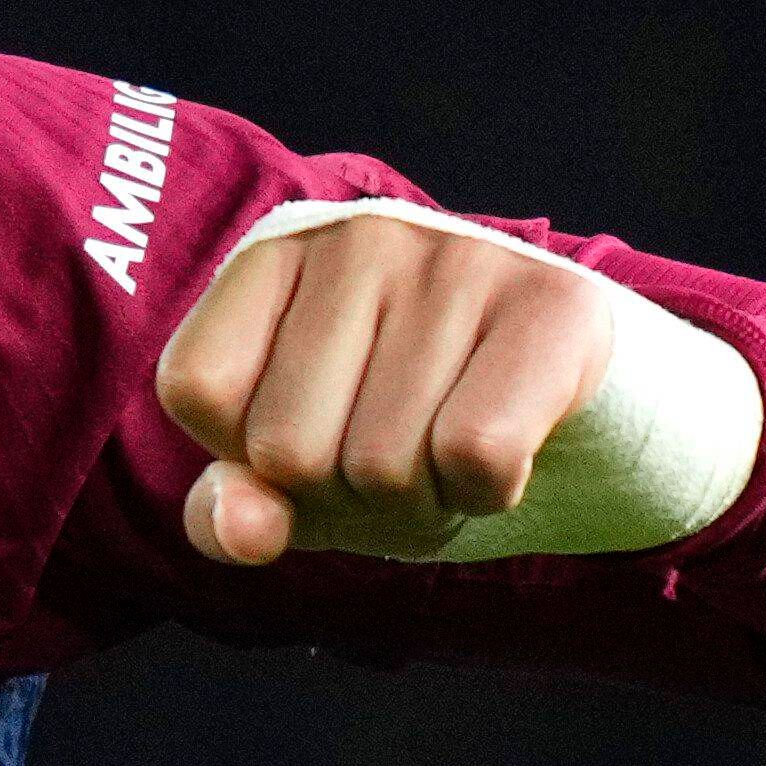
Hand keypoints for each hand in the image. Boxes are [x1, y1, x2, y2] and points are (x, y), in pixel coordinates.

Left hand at [153, 205, 613, 566]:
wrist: (570, 395)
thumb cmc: (408, 426)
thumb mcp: (301, 476)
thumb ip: (234, 511)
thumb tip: (238, 527)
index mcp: (274, 254)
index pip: (195, 389)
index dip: (252, 456)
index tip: (317, 431)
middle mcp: (358, 238)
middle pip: (287, 450)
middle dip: (345, 496)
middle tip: (402, 454)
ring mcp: (455, 259)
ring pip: (382, 467)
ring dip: (424, 502)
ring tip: (453, 448)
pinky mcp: (549, 304)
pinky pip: (476, 455)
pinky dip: (488, 493)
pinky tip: (510, 449)